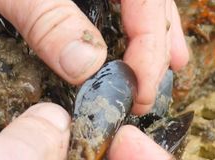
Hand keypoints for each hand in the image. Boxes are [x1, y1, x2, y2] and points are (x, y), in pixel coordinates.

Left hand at [0, 0, 188, 114]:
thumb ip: (47, 19)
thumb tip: (85, 67)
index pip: (149, 3)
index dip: (151, 51)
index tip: (140, 92)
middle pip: (151, 6)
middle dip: (154, 52)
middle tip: (146, 95)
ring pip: (142, 3)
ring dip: (155, 37)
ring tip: (167, 69)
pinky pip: (120, 3)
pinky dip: (133, 23)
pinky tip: (136, 43)